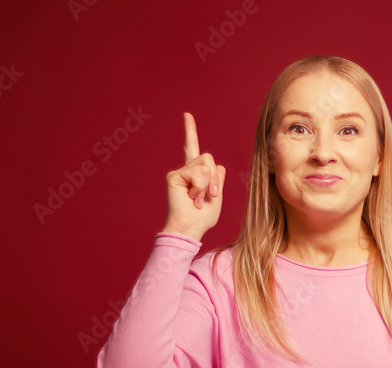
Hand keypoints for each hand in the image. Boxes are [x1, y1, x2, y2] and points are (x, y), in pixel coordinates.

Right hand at [161, 112, 225, 240]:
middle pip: (209, 158)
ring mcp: (179, 172)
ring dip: (208, 184)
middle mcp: (186, 170)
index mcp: (196, 174)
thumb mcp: (217, 196)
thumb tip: (217, 166)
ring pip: (205, 164)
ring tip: (199, 198)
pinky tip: (192, 197)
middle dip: (215, 178)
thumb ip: (217, 180)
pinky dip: (200, 187)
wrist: (190, 229)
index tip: (187, 115)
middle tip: (210, 196)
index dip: (190, 131)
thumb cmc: (202, 218)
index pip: (193, 148)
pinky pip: (197, 173)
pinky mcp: (174, 176)